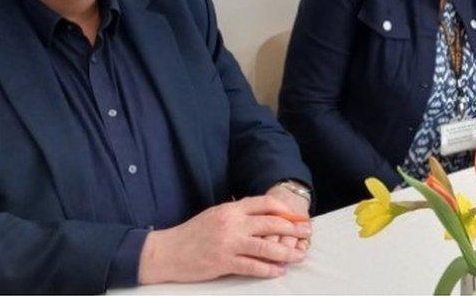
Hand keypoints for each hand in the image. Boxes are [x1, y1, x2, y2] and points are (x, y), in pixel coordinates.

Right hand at [137, 195, 310, 283]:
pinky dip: (268, 269)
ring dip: (286, 252)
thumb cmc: (192, 233)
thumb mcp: (215, 215)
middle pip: (271, 224)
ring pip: (265, 246)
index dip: (284, 210)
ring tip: (300, 255)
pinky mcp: (223, 262)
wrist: (167, 252)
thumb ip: (237, 213)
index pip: (264, 204)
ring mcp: (228, 243)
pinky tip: (279, 271)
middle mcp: (232, 223)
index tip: (297, 216)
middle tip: (308, 233)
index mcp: (230, 209)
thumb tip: (260, 213)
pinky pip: (252, 266)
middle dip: (293, 229)